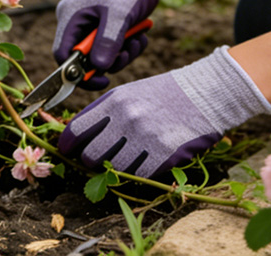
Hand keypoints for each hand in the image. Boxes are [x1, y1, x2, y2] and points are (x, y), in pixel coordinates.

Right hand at [53, 0, 189, 85]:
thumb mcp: (120, 15)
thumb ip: (107, 42)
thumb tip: (99, 69)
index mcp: (71, 15)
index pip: (62, 54)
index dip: (78, 72)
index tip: (102, 80)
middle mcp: (76, 20)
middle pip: (83, 58)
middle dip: (108, 61)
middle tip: (126, 54)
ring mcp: (90, 23)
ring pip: (100, 55)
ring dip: (122, 54)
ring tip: (138, 40)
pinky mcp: (104, 26)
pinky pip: (111, 47)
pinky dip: (126, 47)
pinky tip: (140, 36)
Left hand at [58, 46, 270, 177]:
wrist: (204, 93)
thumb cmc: (164, 93)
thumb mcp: (130, 93)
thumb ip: (106, 112)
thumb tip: (79, 135)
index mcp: (114, 101)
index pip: (77, 129)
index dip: (67, 145)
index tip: (66, 152)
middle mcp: (125, 118)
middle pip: (90, 155)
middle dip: (90, 162)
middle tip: (97, 162)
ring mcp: (144, 137)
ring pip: (112, 169)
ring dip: (114, 170)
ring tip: (124, 161)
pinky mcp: (162, 154)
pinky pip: (138, 176)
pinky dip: (137, 175)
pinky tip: (142, 165)